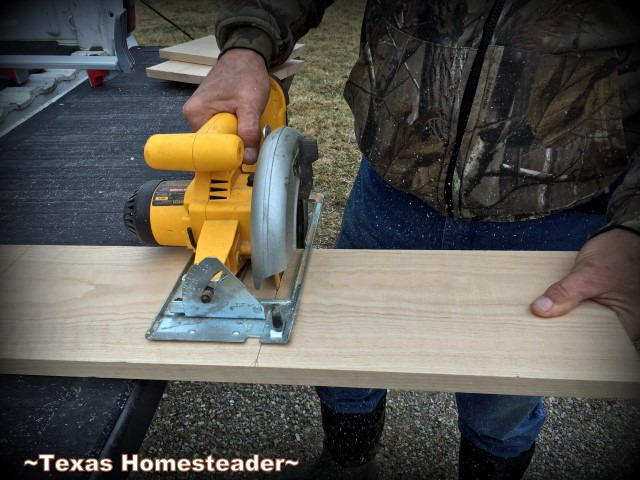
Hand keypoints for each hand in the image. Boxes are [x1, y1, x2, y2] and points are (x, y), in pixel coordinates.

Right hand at [182, 48, 270, 162]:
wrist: (246, 55)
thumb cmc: (246, 75)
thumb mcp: (250, 105)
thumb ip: (249, 132)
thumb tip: (247, 159)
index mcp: (195, 114)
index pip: (204, 149)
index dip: (222, 156)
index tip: (238, 158)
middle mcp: (192, 115)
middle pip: (211, 145)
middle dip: (230, 146)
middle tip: (247, 141)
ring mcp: (200, 113)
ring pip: (218, 137)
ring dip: (233, 137)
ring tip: (246, 127)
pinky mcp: (209, 112)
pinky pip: (220, 129)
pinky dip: (233, 130)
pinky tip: (242, 122)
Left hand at [530, 228, 639, 340]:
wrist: (621, 239)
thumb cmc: (616, 255)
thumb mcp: (588, 275)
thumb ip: (565, 293)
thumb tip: (540, 310)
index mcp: (629, 322)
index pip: (595, 343)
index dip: (570, 341)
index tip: (545, 336)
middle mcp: (623, 323)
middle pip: (587, 336)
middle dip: (565, 330)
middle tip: (539, 328)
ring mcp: (611, 316)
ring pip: (581, 325)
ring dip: (564, 319)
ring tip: (544, 317)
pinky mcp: (599, 308)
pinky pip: (580, 314)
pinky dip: (567, 310)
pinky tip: (553, 309)